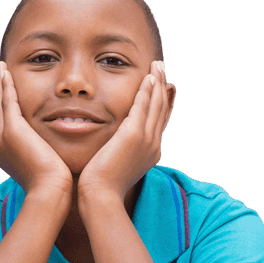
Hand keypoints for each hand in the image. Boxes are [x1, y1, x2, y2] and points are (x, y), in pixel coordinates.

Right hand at [0, 62, 72, 195]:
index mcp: (5, 152)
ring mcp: (3, 137)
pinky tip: (6, 72)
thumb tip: (51, 154)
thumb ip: (44, 155)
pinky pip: (6, 101)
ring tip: (0, 67)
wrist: (50, 192)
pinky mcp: (12, 130)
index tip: (1, 90)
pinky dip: (5, 86)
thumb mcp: (44, 168)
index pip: (1, 122)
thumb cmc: (54, 186)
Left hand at [78, 61, 173, 200]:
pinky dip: (146, 91)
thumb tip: (113, 148)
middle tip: (162, 68)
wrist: (100, 197)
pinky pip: (143, 106)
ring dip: (157, 82)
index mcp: (150, 152)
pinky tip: (147, 77)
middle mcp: (153, 144)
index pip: (159, 122)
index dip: (162, 103)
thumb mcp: (115, 167)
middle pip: (162, 109)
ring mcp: (146, 140)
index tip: (163, 87)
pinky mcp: (134, 135)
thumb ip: (118, 154)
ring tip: (157, 66)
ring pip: (156, 104)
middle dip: (162, 87)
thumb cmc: (101, 187)